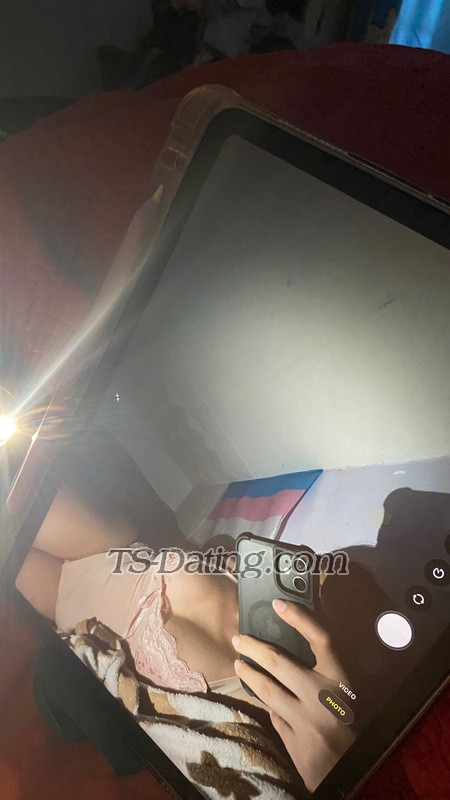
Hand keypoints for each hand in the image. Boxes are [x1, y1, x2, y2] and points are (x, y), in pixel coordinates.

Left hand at [232, 599, 355, 792]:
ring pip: (266, 689)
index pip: (321, 638)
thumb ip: (326, 670)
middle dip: (253, 647)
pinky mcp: (292, 742)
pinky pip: (272, 715)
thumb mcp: (345, 693)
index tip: (278, 604)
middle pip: (279, 661)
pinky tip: (256, 695)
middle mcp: (322, 697)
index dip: (299, 618)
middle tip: (238, 638)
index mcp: (341, 681)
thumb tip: (298, 639)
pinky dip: (264, 704)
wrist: (351, 772)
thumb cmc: (350, 726)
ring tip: (239, 664)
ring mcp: (305, 721)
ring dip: (248, 674)